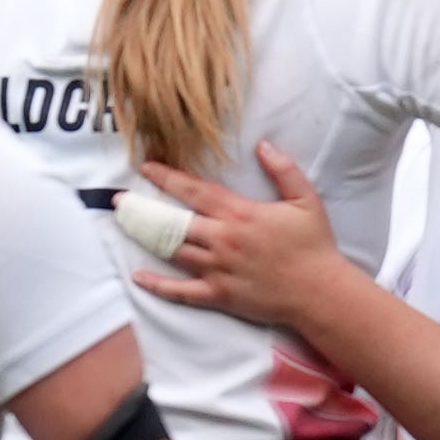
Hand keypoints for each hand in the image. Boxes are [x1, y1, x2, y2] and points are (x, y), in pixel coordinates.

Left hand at [134, 150, 349, 327]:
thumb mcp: (306, 200)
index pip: (194, 191)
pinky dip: (158, 285)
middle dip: (145, 210)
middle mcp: (223, 240)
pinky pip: (182, 291)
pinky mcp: (220, 295)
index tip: (145, 167)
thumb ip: (283, 170)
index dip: (167, 177)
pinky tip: (139, 277)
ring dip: (148, 239)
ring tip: (127, 227)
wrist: (320, 292)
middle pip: (174, 221)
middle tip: (120, 202)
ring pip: (174, 251)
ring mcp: (218, 269)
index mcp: (239, 214)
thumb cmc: (314, 246)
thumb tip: (263, 145)